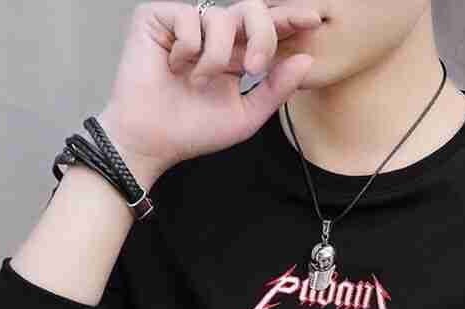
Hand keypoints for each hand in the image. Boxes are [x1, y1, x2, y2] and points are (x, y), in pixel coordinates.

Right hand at [95, 0, 321, 185]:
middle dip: (260, 36)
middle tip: (253, 68)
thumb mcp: (246, 115)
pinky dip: (187, 50)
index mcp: (234, 53)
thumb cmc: (192, 131)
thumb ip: (276, 89)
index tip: (313, 20)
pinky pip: (188, 18)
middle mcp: (212, 33)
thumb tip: (306, 60)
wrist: (151, 140)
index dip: (289, 20)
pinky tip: (172, 67)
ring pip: (220, 18)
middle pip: (251, 10)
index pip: (265, 28)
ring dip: (215, 58)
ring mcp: (185, 22)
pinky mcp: (157, 16)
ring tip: (196, 82)